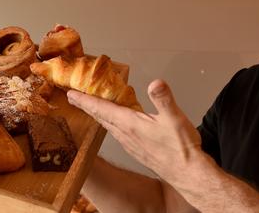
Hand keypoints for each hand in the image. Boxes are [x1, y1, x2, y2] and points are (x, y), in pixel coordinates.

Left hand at [66, 79, 202, 183]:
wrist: (187, 174)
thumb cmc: (181, 149)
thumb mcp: (175, 119)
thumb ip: (164, 99)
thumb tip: (156, 83)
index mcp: (131, 125)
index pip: (102, 109)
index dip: (85, 100)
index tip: (70, 94)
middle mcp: (126, 135)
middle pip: (100, 117)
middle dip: (86, 106)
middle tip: (74, 97)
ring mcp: (130, 144)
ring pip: (108, 126)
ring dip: (97, 115)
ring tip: (90, 106)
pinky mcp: (137, 150)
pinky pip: (116, 133)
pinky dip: (109, 124)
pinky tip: (114, 123)